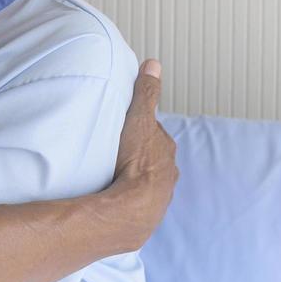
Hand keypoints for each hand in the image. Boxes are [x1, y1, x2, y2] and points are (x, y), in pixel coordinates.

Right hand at [107, 59, 178, 251]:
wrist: (131, 208)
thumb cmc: (134, 163)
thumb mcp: (139, 119)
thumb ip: (146, 93)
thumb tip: (154, 64)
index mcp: (165, 150)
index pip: (152, 134)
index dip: (138, 129)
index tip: (124, 128)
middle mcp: (168, 174)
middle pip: (151, 159)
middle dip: (137, 155)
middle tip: (115, 152)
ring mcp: (159, 197)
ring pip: (146, 182)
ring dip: (132, 179)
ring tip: (113, 178)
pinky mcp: (146, 217)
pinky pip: (137, 203)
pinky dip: (128, 199)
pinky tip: (114, 200)